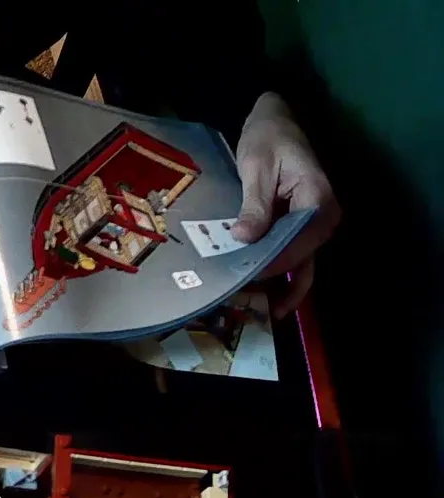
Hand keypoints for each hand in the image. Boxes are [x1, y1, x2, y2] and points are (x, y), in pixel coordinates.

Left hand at [230, 92, 339, 316]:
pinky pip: (294, 256)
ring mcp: (314, 224)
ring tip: (249, 308)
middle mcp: (323, 218)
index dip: (272, 264)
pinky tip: (259, 293)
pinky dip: (278, 274)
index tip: (244, 278)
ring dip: (277, 285)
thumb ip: (255, 204)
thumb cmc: (267, 139)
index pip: (299, 243)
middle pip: (301, 259)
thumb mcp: (256, 168)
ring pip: (300, 263)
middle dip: (274, 283)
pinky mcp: (300, 227)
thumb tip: (245, 238)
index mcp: (318, 201)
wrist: (274, 122)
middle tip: (242, 303)